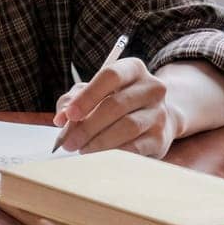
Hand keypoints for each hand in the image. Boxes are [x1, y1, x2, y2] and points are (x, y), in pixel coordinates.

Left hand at [53, 57, 180, 157]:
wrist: (158, 119)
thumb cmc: (117, 101)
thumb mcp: (94, 92)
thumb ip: (73, 100)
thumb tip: (61, 119)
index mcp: (132, 69)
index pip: (110, 76)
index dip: (88, 96)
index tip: (70, 115)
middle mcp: (152, 88)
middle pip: (116, 105)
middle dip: (87, 126)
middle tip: (69, 141)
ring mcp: (159, 113)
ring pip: (127, 127)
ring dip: (99, 141)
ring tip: (82, 149)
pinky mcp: (162, 138)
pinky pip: (137, 147)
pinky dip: (115, 152)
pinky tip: (101, 155)